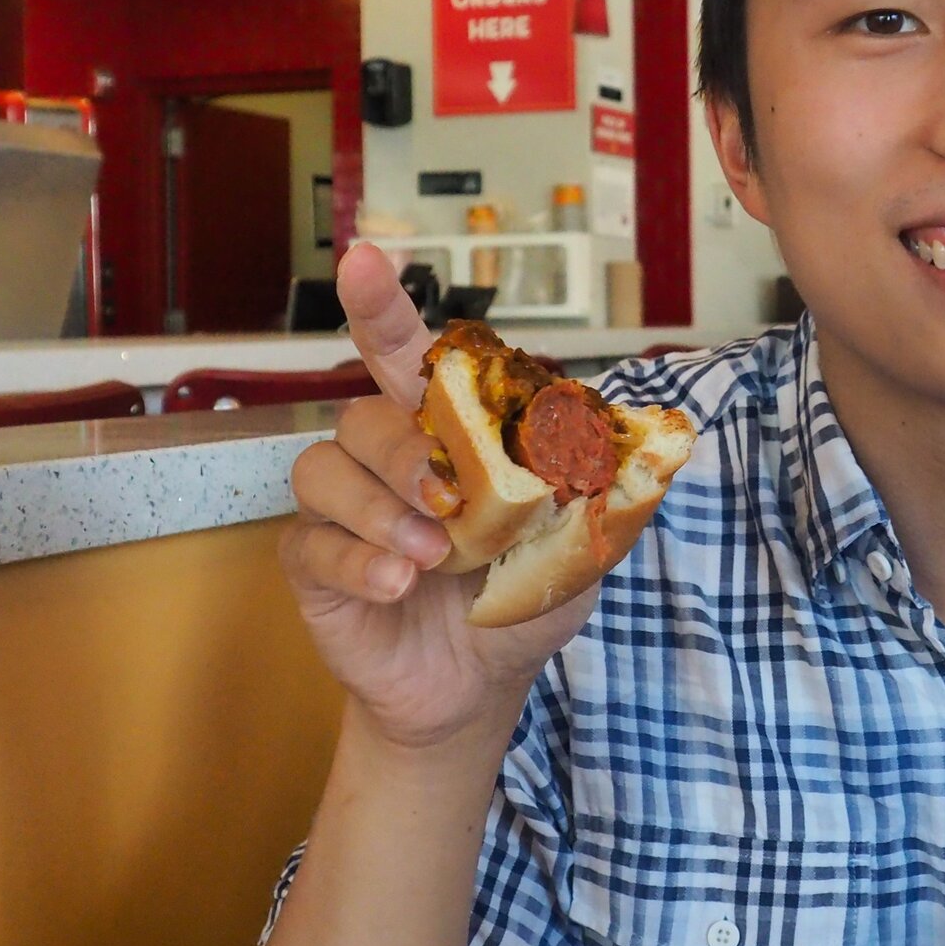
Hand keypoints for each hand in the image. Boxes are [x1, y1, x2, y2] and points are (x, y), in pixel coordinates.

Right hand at [279, 244, 597, 753]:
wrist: (477, 686)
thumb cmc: (520, 599)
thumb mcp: (578, 549)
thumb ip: (597, 495)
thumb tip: (634, 444)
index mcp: (446, 434)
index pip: (407, 354)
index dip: (382, 305)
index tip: (364, 260)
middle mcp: (387, 457)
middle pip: (364, 415)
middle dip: (403, 452)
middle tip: (447, 503)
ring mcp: (344, 507)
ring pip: (324, 467)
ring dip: (380, 510)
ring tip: (428, 558)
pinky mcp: (314, 563)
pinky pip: (310, 540)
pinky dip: (357, 559)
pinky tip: (396, 585)